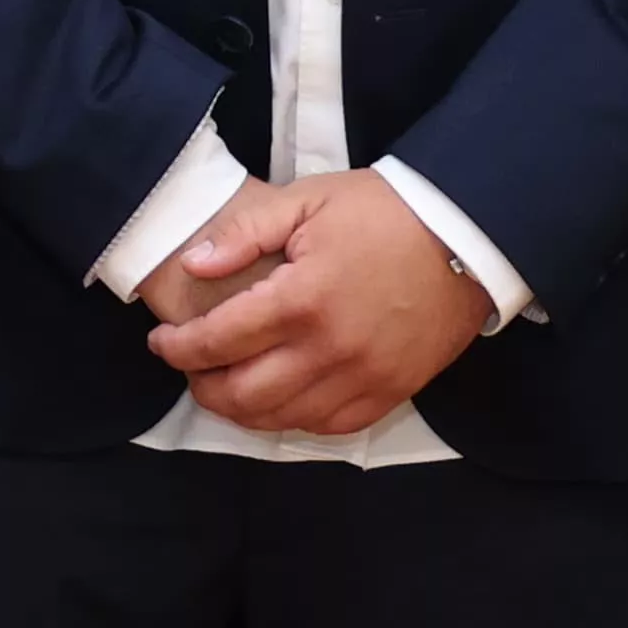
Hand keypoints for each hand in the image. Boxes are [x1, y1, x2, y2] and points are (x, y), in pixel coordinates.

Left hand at [146, 172, 494, 436]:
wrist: (465, 234)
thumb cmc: (382, 212)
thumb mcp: (305, 202)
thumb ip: (243, 235)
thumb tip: (194, 265)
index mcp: (303, 299)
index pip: (219, 341)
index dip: (178, 347)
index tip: (162, 342)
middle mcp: (331, 349)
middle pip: (243, 394)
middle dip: (203, 386)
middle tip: (190, 369)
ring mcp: (364, 377)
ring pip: (283, 418)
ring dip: (242, 410)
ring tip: (225, 386)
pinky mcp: (392, 391)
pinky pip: (330, 425)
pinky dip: (294, 419)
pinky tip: (278, 400)